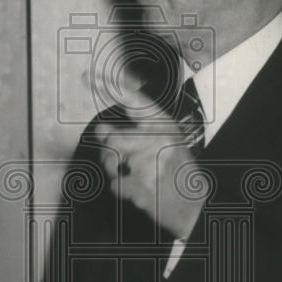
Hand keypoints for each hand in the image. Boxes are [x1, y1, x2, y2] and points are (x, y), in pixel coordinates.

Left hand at [95, 88, 206, 238]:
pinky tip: (140, 190)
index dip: (108, 86)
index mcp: (163, 124)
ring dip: (115, 170)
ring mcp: (149, 161)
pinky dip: (122, 189)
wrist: (195, 205)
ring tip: (137, 176)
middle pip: (110, 137)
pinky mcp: (141, 184)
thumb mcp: (163, 141)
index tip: (86, 77)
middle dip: (108, 150)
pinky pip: (114, 183)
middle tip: (124, 160)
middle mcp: (157, 138)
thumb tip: (100, 129)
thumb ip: (133, 131)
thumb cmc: (176, 170)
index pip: (132, 99)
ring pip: (109, 160)